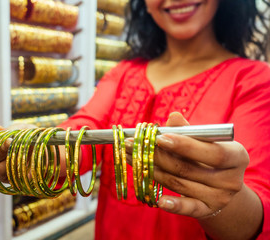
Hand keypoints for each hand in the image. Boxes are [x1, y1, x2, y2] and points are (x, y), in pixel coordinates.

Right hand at [0, 121, 36, 181]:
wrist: (46, 148)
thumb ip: (4, 131)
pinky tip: (30, 163)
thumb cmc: (26, 136)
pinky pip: (16, 177)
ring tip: (21, 149)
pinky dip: (24, 169)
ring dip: (9, 158)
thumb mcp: (17, 130)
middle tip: (8, 142)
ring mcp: (2, 175)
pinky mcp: (16, 182)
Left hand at [126, 112, 248, 218]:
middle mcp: (231, 180)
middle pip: (188, 168)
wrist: (220, 184)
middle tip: (132, 144)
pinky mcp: (207, 210)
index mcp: (236, 155)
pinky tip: (159, 200)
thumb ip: (189, 130)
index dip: (184, 145)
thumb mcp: (204, 141)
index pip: (211, 152)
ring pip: (179, 183)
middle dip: (156, 155)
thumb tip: (173, 117)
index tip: (159, 137)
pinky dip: (173, 204)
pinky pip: (188, 208)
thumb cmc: (208, 155)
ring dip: (152, 170)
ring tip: (132, 158)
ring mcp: (220, 198)